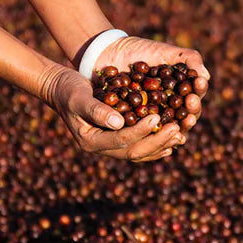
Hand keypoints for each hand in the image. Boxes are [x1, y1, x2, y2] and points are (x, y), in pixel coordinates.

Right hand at [41, 64, 182, 161]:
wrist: (63, 90)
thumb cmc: (69, 90)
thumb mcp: (79, 97)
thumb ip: (96, 110)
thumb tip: (119, 123)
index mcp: (91, 141)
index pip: (120, 140)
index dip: (140, 130)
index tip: (156, 117)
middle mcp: (102, 149)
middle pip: (134, 152)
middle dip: (157, 141)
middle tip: (177, 129)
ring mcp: (110, 147)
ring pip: (140, 153)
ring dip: (161, 146)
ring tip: (180, 135)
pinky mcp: (118, 139)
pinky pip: (140, 147)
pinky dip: (156, 145)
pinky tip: (173, 140)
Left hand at [95, 36, 210, 132]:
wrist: (110, 53)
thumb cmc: (142, 51)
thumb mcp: (167, 52)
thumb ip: (188, 59)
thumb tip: (205, 76)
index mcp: (180, 95)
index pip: (193, 98)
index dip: (198, 91)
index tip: (199, 83)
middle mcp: (169, 111)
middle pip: (185, 117)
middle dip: (191, 109)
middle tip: (191, 101)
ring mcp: (152, 119)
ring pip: (168, 128)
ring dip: (176, 125)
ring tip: (182, 118)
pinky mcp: (134, 124)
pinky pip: (143, 131)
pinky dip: (150, 132)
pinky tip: (155, 129)